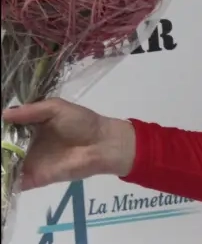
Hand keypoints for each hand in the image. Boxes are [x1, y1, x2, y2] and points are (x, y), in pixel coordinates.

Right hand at [0, 98, 134, 188]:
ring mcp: (28, 163)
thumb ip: (31, 111)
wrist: (102, 144)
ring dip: (0, 163)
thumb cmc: (82, 122)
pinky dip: (5, 180)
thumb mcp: (56, 108)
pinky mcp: (34, 178)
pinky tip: (2, 174)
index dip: (0, 128)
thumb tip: (4, 114)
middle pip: (3, 148)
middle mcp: (25, 146)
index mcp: (30, 127)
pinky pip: (14, 182)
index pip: (6, 129)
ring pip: (5, 165)